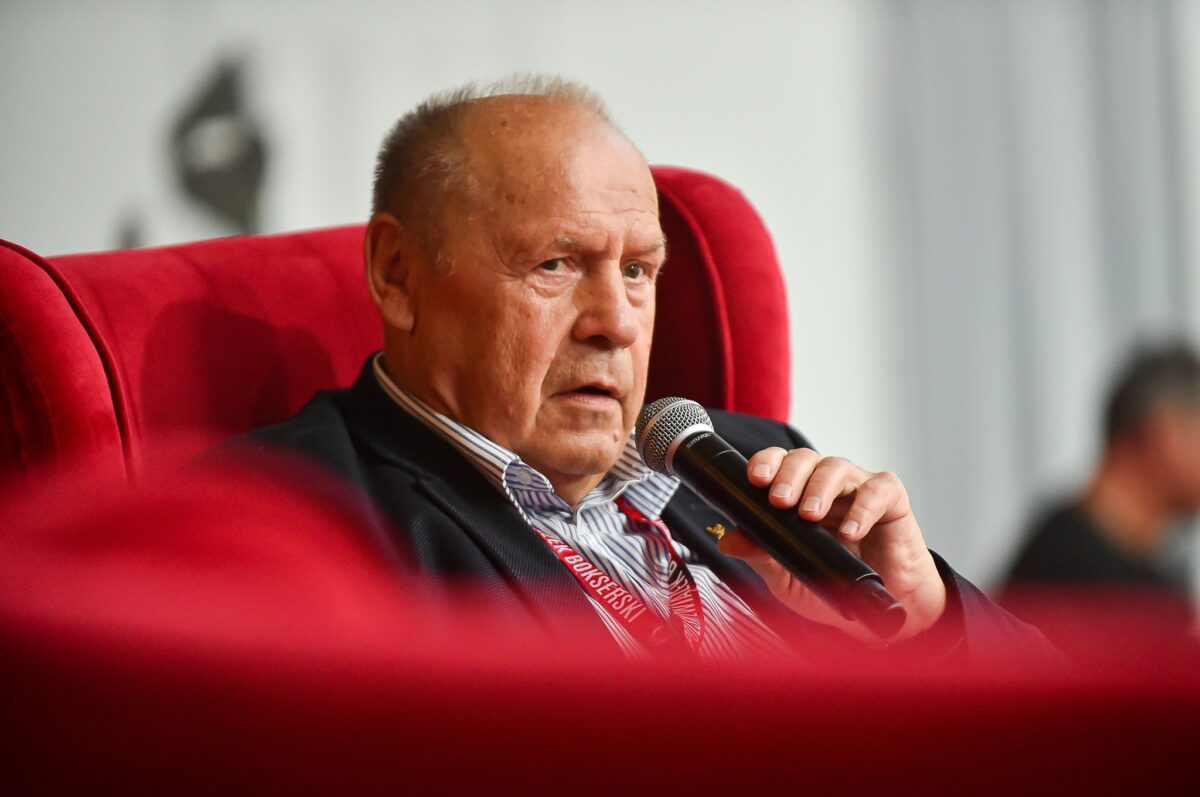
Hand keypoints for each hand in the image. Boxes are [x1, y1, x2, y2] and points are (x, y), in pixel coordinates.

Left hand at [717, 447, 945, 642]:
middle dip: (789, 475)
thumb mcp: (787, 577)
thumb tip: (728, 542)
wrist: (880, 609)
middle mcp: (828, 486)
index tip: (755, 479)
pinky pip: (879, 490)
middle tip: (779, 500)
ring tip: (809, 514)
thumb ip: (761, 556)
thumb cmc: (833, 584)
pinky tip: (850, 531)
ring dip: (820, 488)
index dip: (767, 463)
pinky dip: (863, 508)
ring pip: (837, 467)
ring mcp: (859, 490)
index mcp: (800, 494)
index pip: (780, 464)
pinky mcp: (892, 502)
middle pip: (805, 458)